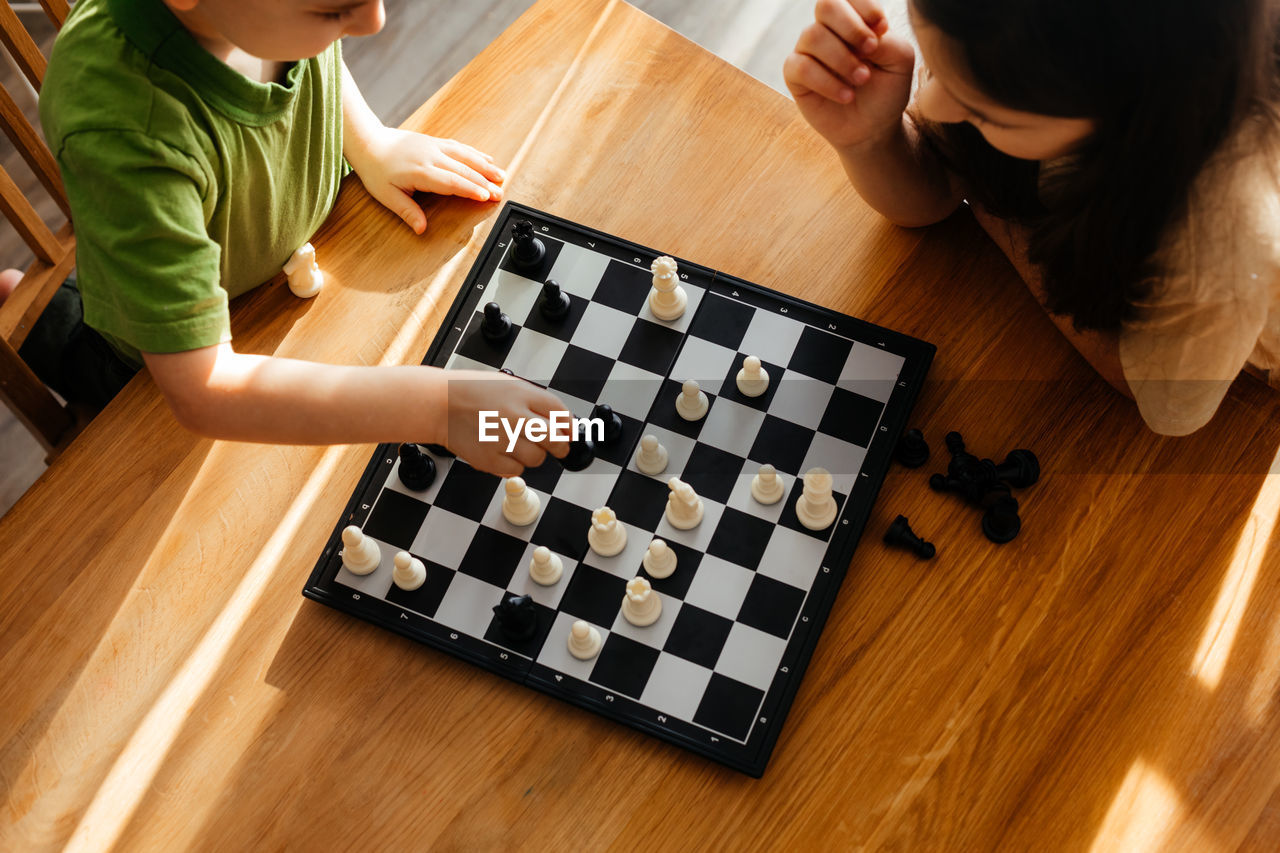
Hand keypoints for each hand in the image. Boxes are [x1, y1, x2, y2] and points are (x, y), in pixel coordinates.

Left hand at [352, 127, 506, 233]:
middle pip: (463, 170)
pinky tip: (487, 160)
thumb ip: (407, 212)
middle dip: (484, 182)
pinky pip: (460, 147)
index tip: (485, 197)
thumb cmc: (376, 171)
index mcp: (420, 172)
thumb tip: (421, 229)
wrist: (369, 142)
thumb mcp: (387, 196)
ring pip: (466, 156)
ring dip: (485, 167)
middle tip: (500, 193)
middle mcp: (431, 157)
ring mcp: (435, 147)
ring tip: (501, 176)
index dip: (470, 189)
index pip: (451, 181)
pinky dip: (476, 154)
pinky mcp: (436, 142)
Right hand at [440, 371, 569, 477]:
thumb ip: (532, 399)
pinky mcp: (490, 459)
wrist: (438, 404)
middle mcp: (514, 416)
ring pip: (537, 458)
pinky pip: (516, 470)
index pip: (560, 413)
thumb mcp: (506, 383)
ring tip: (519, 446)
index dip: (569, 426)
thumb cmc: (469, 391)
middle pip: (555, 439)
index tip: (569, 431)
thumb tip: (558, 418)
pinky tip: (504, 452)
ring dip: (534, 455)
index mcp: (521, 394)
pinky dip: (514, 465)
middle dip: (560, 445)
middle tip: (557, 446)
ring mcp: (502, 439)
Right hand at [784, 0, 915, 150]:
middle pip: (826, 5)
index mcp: (854, 18)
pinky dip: (826, 82)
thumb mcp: (899, 61)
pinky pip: (801, 67)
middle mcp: (828, 29)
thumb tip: (861, 35)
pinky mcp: (795, 75)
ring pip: (813, 36)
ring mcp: (808, 50)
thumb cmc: (886, 90)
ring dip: (842, 59)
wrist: (873, 128)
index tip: (882, 29)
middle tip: (870, 51)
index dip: (864, 7)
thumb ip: (885, 39)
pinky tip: (846, 96)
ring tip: (861, 80)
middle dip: (851, 28)